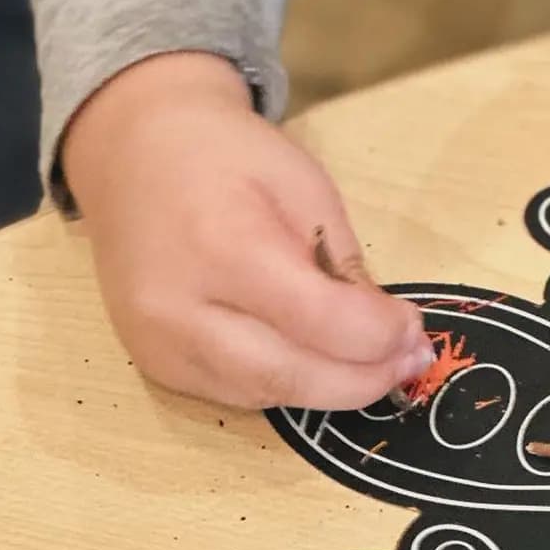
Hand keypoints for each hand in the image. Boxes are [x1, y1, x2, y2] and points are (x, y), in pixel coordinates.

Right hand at [63, 52, 433, 409]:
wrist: (134, 152)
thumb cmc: (228, 155)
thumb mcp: (305, 186)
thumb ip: (341, 260)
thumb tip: (384, 329)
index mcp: (225, 245)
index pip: (316, 318)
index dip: (377, 336)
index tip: (414, 329)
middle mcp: (179, 309)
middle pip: (287, 377)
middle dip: (362, 381)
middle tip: (410, 363)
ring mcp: (157, 344)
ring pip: (261, 397)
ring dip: (329, 392)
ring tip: (380, 368)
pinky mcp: (150, 362)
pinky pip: (232, 393)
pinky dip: (285, 385)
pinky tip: (320, 362)